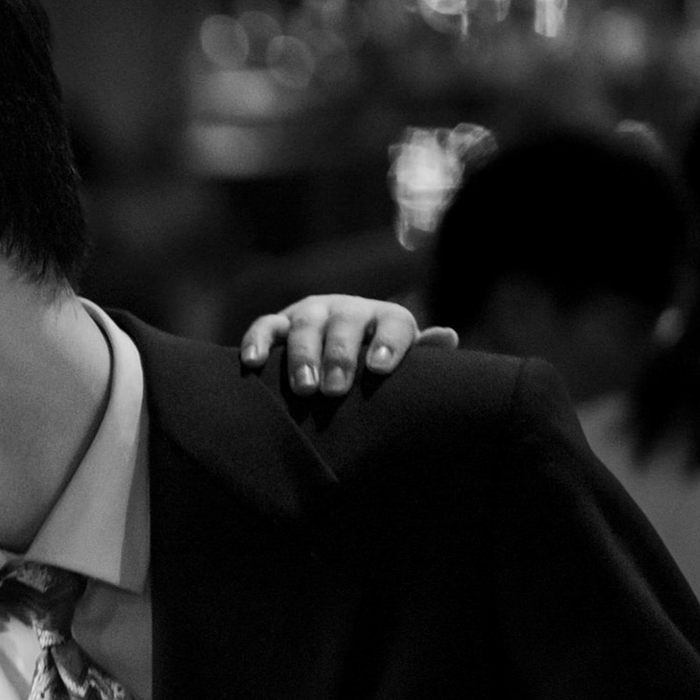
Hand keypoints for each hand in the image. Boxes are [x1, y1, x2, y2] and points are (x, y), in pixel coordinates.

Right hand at [239, 295, 456, 396]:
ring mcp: (311, 314)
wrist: (336, 351)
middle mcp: (347, 310)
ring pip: (305, 326)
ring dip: (302, 356)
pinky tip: (251, 363)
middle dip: (339, 356)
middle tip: (336, 389)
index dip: (388, 343)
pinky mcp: (280, 323)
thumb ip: (421, 355)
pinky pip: (266, 326)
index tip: (380, 368)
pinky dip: (257, 342)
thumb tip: (447, 336)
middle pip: (344, 325)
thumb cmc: (374, 365)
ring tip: (304, 389)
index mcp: (383, 319)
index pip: (393, 323)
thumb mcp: (399, 361)